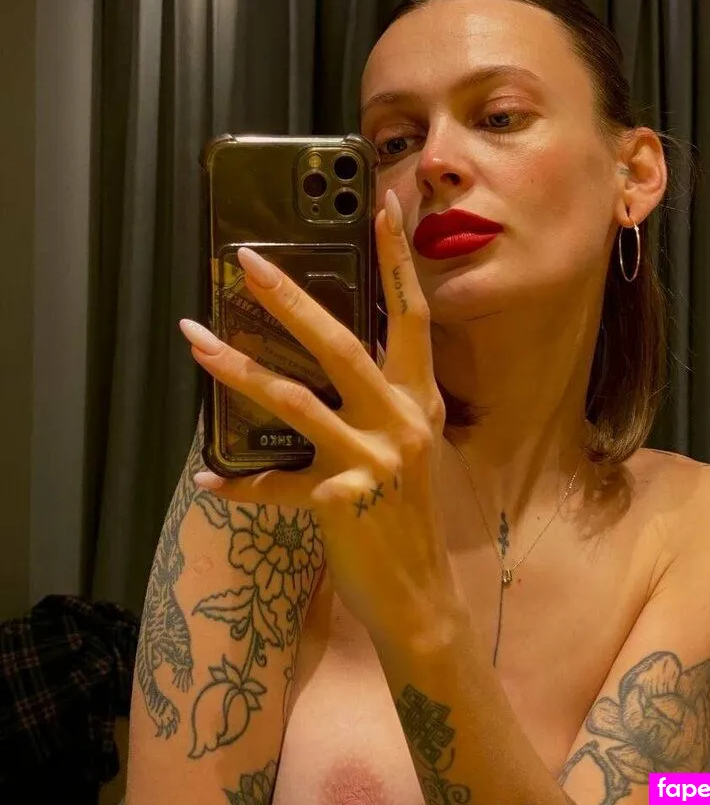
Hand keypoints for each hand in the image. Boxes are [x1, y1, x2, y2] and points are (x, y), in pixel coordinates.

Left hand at [179, 190, 460, 648]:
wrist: (420, 596)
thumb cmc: (408, 516)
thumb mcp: (408, 447)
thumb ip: (382, 401)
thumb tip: (330, 357)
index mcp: (419, 401)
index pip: (411, 316)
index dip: (398, 261)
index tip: (383, 209)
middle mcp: (400, 422)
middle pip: (340, 343)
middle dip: (289, 297)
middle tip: (246, 260)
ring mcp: (372, 460)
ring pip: (293, 399)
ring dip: (236, 368)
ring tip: (194, 340)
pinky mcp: (340, 500)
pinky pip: (276, 485)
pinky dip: (240, 484)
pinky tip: (208, 481)